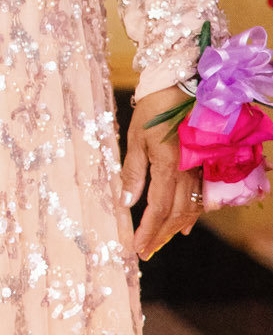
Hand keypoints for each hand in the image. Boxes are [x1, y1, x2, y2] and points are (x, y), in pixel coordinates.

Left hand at [122, 90, 200, 261]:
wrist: (183, 82)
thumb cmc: (154, 107)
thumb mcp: (136, 138)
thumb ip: (133, 172)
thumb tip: (125, 203)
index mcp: (169, 164)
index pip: (158, 208)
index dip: (148, 231)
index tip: (137, 248)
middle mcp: (190, 170)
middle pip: (177, 213)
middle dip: (161, 236)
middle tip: (145, 252)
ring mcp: (202, 167)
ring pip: (192, 207)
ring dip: (176, 227)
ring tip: (161, 241)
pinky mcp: (208, 163)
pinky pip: (202, 195)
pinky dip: (192, 212)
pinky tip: (185, 223)